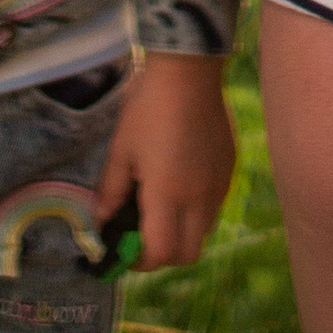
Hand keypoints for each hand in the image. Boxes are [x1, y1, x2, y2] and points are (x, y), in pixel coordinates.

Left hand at [96, 51, 236, 273]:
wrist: (188, 70)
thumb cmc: (148, 108)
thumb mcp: (121, 149)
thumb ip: (112, 190)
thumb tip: (103, 219)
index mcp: (168, 196)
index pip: (161, 254)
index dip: (140, 261)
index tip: (125, 249)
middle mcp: (199, 199)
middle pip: (188, 254)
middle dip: (164, 254)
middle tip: (144, 234)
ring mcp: (219, 185)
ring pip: (204, 231)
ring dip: (183, 232)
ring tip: (163, 204)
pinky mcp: (230, 169)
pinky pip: (215, 205)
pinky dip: (197, 209)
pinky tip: (183, 180)